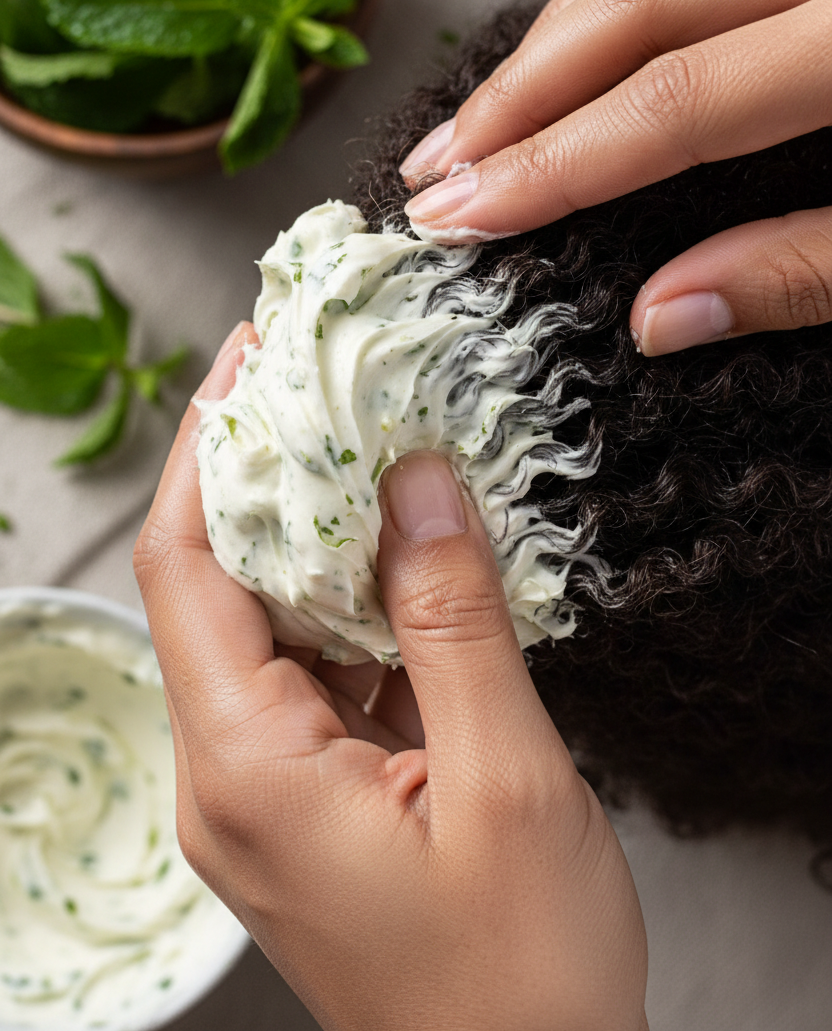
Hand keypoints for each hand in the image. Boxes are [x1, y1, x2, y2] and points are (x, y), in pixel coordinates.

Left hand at [134, 325, 647, 1030]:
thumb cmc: (520, 979)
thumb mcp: (506, 778)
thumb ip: (454, 617)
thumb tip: (415, 480)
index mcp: (247, 771)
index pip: (184, 567)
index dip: (210, 449)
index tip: (250, 355)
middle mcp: (228, 779)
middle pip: (213, 587)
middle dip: (262, 476)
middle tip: (324, 382)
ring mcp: (263, 795)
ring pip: (265, 627)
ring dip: (314, 539)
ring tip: (373, 451)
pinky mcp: (307, 803)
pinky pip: (309, 676)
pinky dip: (350, 607)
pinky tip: (406, 561)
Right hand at [400, 0, 831, 356]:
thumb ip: (801, 273)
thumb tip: (658, 318)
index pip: (675, 101)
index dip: (553, 164)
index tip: (458, 216)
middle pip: (638, 0)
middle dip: (520, 92)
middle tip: (435, 169)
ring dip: (554, 29)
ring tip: (484, 117)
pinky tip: (572, 43)